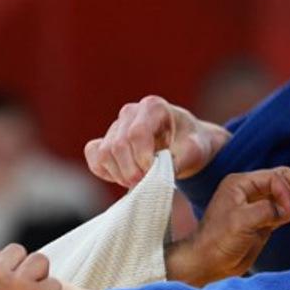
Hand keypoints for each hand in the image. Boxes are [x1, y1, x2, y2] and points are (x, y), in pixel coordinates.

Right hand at [84, 95, 230, 186]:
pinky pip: (93, 157)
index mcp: (153, 107)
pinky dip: (105, 172)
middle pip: (118, 145)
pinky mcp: (104, 141)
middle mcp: (130, 112)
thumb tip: (160, 174)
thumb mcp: (195, 150)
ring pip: (104, 153)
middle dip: (131, 170)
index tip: (153, 172)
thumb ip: (181, 159)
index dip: (142, 158)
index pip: (136, 133)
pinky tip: (123, 177)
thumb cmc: (190, 143)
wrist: (184, 144)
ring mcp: (115, 126)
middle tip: (146, 183)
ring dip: (119, 174)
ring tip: (138, 181)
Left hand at [166, 167, 289, 285]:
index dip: (287, 190)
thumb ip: (266, 211)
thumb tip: (287, 209)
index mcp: (240, 184)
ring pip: (284, 195)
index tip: (289, 211)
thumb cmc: (217, 240)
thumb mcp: (241, 222)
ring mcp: (256, 207)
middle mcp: (248, 192)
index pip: (273, 178)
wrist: (207, 263)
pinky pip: (283, 210)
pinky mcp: (261, 222)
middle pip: (281, 181)